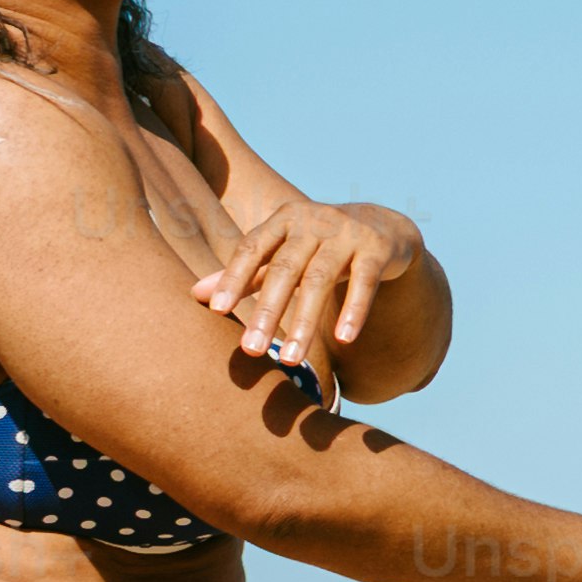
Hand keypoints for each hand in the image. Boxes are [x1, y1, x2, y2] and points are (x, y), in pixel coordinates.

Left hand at [191, 198, 417, 383]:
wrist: (385, 226)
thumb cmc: (321, 245)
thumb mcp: (284, 252)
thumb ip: (247, 273)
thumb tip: (196, 294)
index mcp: (284, 220)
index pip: (252, 248)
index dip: (234, 278)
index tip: (218, 311)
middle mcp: (313, 221)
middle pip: (285, 269)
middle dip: (267, 311)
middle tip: (251, 351)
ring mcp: (347, 233)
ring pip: (321, 280)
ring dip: (305, 321)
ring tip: (292, 361)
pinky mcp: (377, 249)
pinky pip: (364, 283)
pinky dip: (354, 311)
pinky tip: (344, 340)